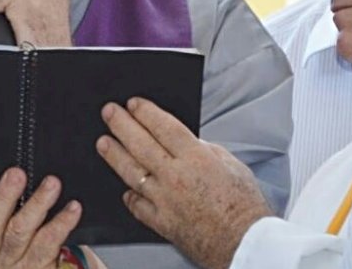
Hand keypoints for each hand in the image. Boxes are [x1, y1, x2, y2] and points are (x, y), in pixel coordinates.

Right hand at [0, 167, 81, 267]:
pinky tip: (72, 208)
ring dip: (37, 204)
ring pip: (22, 231)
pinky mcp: (39, 268)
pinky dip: (63, 222)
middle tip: (17, 174)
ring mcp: (16, 264)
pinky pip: (50, 244)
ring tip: (51, 184)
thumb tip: (11, 173)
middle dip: (4, 197)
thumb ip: (1, 206)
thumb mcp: (1, 233)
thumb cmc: (19, 250)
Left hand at [96, 98, 271, 268]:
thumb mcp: (232, 165)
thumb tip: (188, 142)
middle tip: (109, 112)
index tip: (132, 103)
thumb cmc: (246, 208)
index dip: (145, 112)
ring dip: (114, 155)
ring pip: (132, 172)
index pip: (162, 127)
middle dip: (121, 124)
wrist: (248, 248)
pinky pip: (138, 206)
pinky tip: (124, 187)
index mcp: (196, 159)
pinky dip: (129, 195)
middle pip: (140, 144)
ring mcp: (165, 201)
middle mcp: (176, 177)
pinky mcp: (162, 224)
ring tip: (103, 142)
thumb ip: (205, 150)